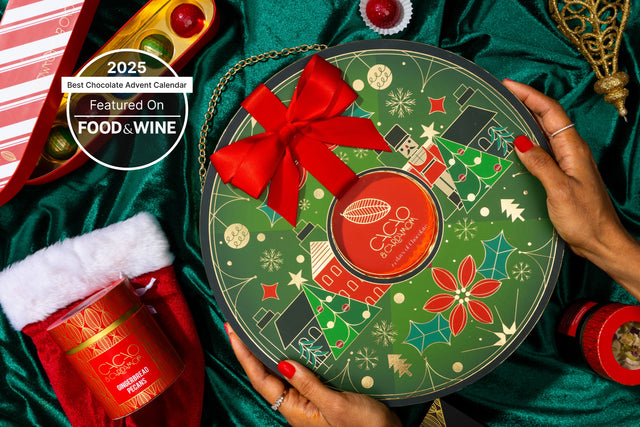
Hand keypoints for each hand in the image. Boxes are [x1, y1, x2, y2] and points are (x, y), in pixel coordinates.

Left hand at [226, 323, 400, 426]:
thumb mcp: (336, 405)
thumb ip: (309, 384)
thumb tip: (282, 363)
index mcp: (295, 409)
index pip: (261, 379)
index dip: (244, 355)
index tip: (232, 332)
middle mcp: (298, 404)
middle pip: (267, 374)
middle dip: (252, 349)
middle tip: (241, 323)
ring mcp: (309, 399)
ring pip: (283, 372)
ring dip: (271, 350)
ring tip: (261, 327)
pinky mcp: (324, 394)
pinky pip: (302, 372)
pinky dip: (294, 354)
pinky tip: (296, 341)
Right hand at [504, 79, 639, 300]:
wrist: (601, 243)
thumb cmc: (584, 219)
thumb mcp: (559, 191)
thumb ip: (540, 165)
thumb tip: (519, 141)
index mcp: (572, 149)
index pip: (550, 112)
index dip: (529, 95)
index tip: (507, 85)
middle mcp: (570, 151)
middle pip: (546, 118)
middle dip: (524, 102)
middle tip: (497, 97)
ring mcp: (566, 163)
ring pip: (542, 134)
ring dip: (523, 121)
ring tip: (499, 117)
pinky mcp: (560, 176)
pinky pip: (541, 152)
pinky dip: (525, 144)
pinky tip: (510, 149)